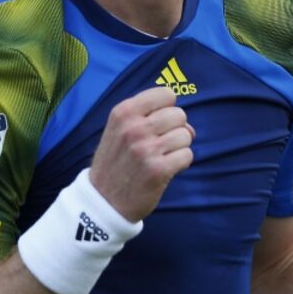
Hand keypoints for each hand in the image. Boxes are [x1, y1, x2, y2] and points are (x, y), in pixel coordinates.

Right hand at [89, 87, 194, 221]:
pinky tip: (166, 169)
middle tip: (160, 144)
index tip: (158, 123)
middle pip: (179, 114)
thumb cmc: (116, 161)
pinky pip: (187, 155)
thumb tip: (189, 127)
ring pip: (186, 135)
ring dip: (179, 147)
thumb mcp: (119, 129)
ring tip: (162, 157)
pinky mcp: (158, 170)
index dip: (168, 109)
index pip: (166, 94)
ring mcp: (146, 149)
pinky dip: (181, 163)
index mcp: (123, 112)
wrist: (103, 200)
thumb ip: (150, 118)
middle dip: (175, 129)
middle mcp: (134, 127)